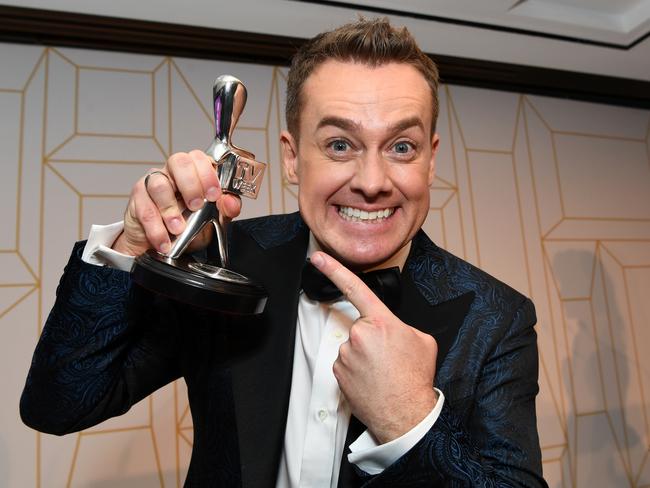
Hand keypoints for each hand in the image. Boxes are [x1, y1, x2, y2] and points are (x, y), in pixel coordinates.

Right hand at [112, 150, 241, 255]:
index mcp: (195, 171)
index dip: (208, 174)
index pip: (200, 158)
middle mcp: (173, 172)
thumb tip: (230, 201)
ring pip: (159, 184)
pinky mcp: (138, 198)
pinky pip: (145, 208)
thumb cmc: (191, 227)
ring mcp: (153, 182)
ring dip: (170, 209)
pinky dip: (156, 227)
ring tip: (178, 228)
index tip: (213, 195)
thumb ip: (226, 210)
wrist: (166, 246)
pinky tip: (164, 240)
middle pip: (179, 161)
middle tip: (196, 207)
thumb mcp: (214, 220)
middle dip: (190, 185)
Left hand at [311, 251, 438, 443]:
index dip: (333, 269)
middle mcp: (360, 334)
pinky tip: (371, 379)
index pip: (354, 287)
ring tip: (382, 371)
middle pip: (360, 327)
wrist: (407, 414)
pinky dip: (356, 370)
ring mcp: (346, 354)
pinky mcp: (338, 372)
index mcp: (382, 322)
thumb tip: (392, 330)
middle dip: (372, 338)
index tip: (317, 258)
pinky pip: (345, 363)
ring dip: (364, 356)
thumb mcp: (422, 341)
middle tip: (388, 357)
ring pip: (352, 347)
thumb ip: (401, 326)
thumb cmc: (415, 378)